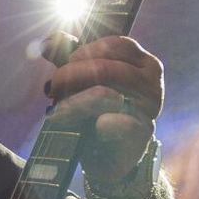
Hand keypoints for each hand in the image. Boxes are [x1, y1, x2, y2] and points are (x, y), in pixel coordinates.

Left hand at [41, 33, 162, 180]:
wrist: (108, 156)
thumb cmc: (97, 111)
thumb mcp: (82, 80)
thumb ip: (67, 58)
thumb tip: (47, 42)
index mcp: (144, 63)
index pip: (115, 44)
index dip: (84, 52)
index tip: (65, 64)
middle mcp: (151, 82)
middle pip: (104, 68)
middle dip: (70, 75)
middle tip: (52, 88)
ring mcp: (149, 107)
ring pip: (104, 94)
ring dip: (73, 102)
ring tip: (56, 111)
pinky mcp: (143, 133)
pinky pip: (116, 123)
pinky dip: (96, 124)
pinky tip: (87, 127)